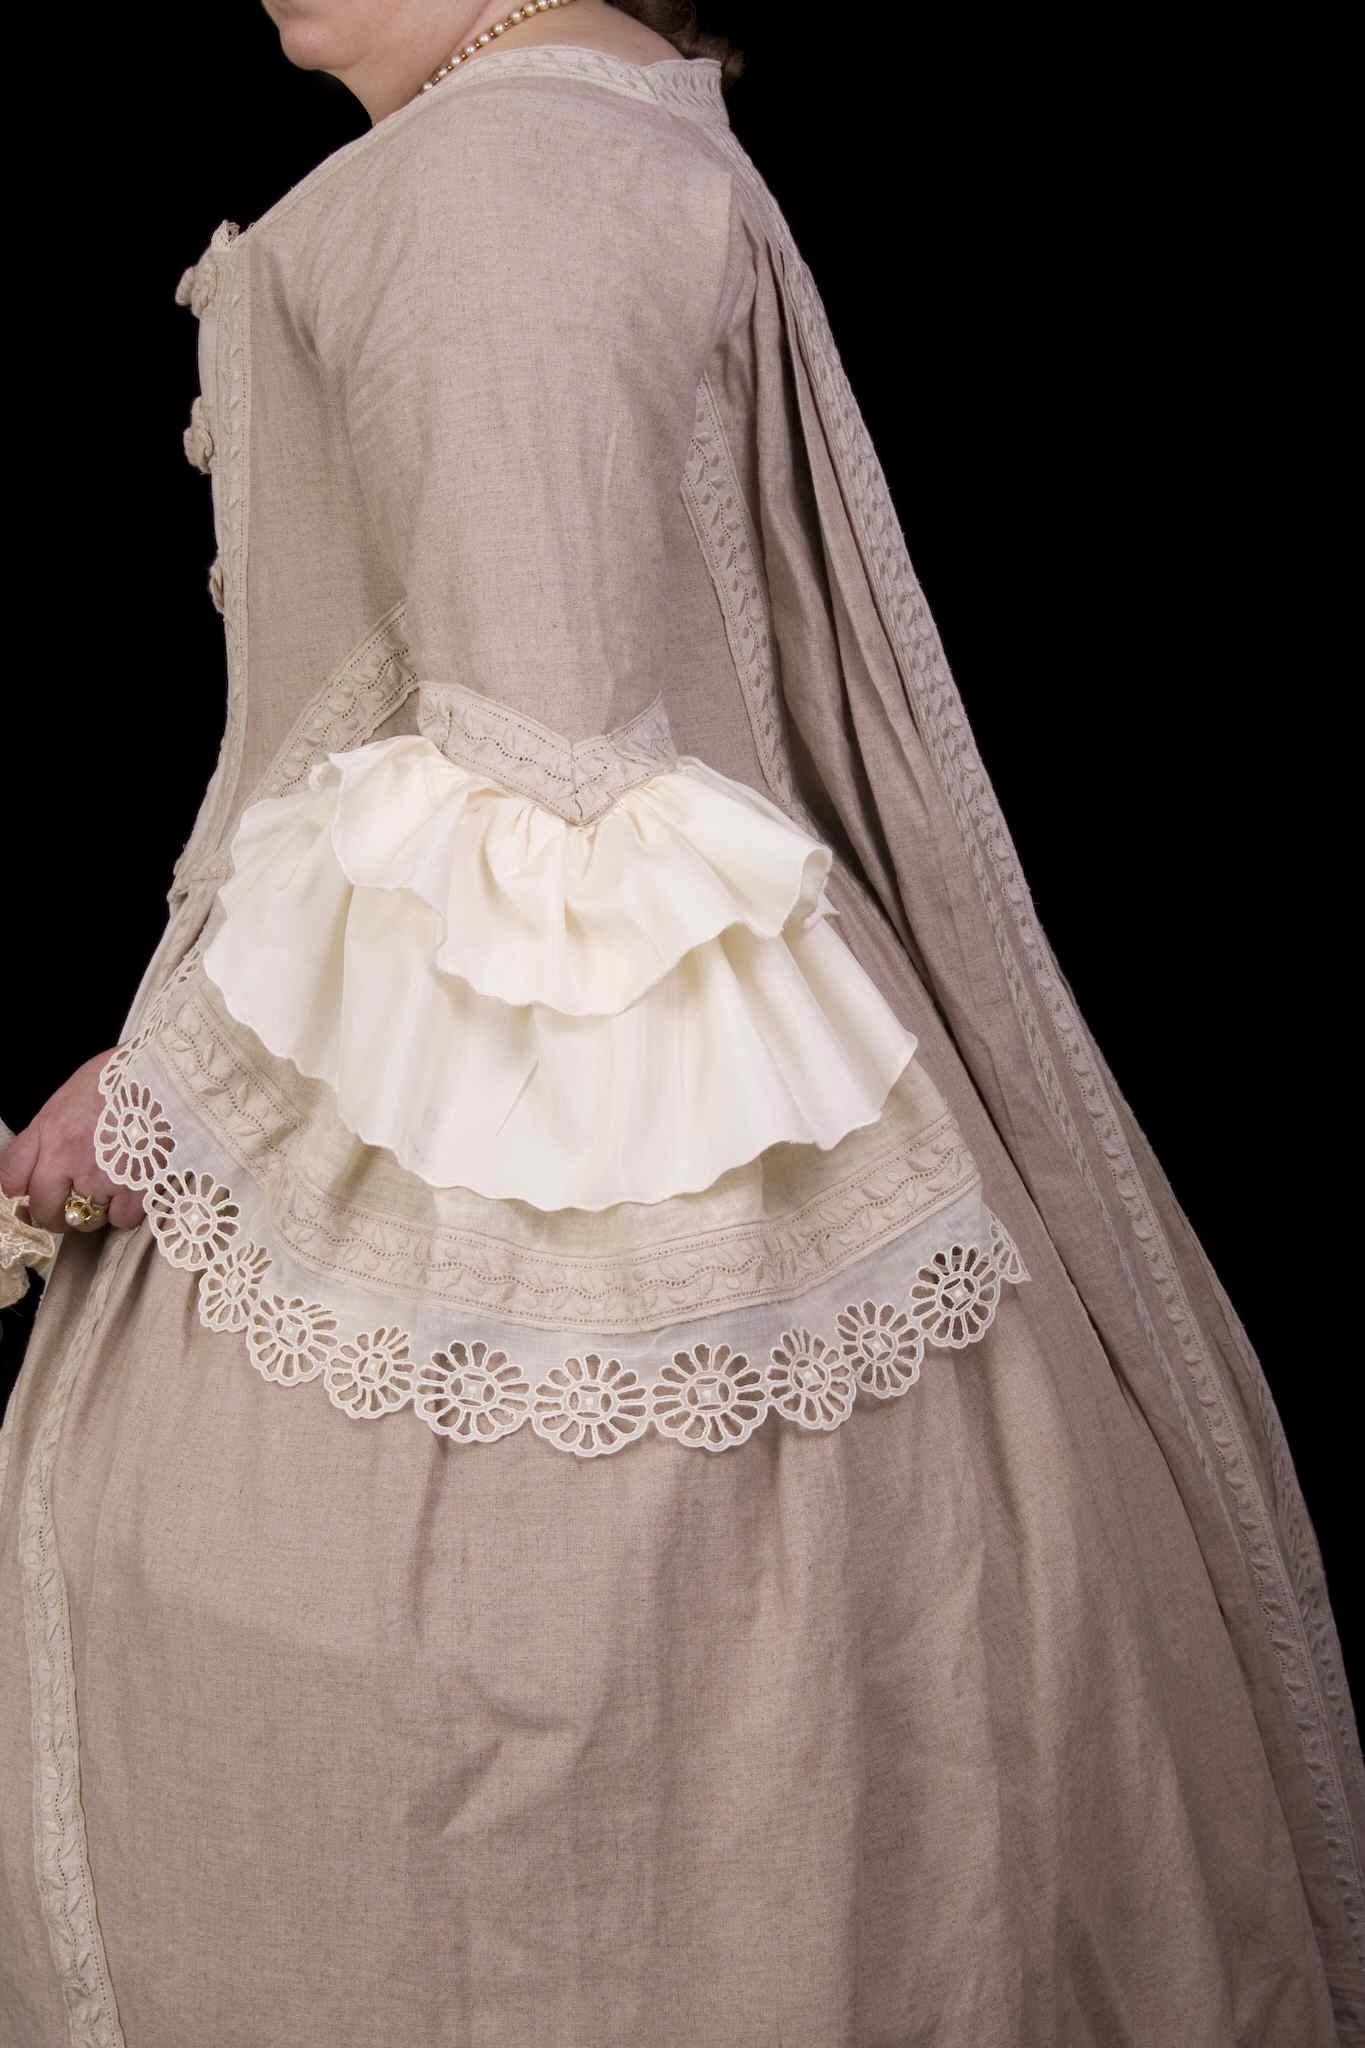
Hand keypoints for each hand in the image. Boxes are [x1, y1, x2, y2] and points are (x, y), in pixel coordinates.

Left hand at [0, 1051, 145, 1233]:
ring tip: (107, 1193)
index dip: (20, 1192)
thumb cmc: (125, 1075)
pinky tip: (134, 1191)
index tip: (30, 1194)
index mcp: (50, 1130)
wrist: (173, 1073)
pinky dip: (125, 1211)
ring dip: (92, 1212)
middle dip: (52, 1214)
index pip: (12, 1178)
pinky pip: (120, 1219)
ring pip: (83, 1220)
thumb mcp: (72, 1092)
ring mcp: (103, 1177)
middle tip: (67, 1206)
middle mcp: (69, 1158)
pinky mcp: (137, 1188)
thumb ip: (50, 1129)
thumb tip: (41, 1162)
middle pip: (45, 1210)